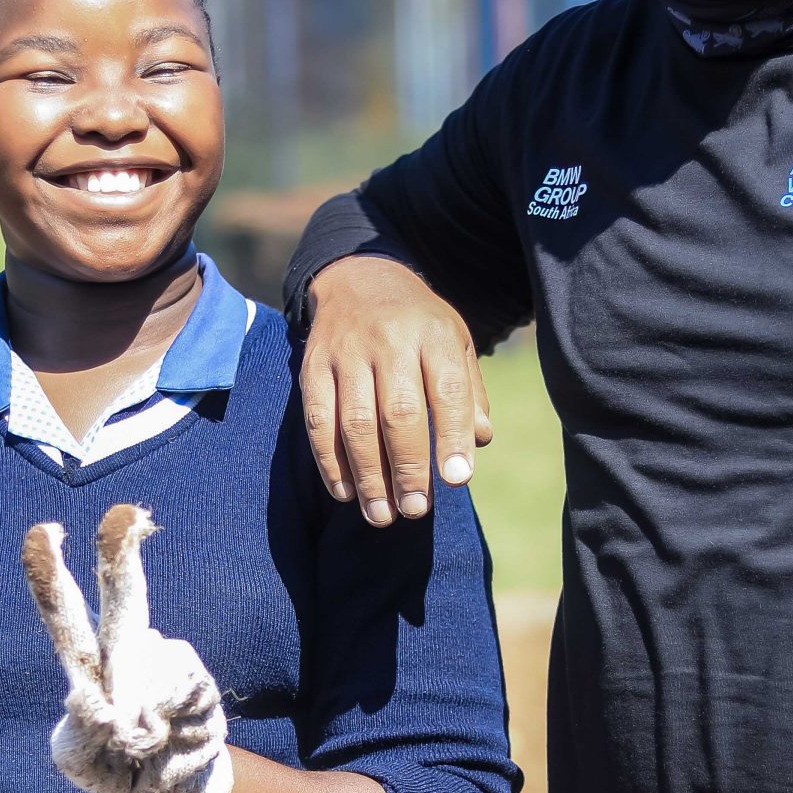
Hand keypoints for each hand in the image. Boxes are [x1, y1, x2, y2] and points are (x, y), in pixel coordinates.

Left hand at [21, 502, 232, 792]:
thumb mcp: (76, 760)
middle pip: (124, 597)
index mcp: (87, 663)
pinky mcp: (196, 681)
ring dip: (134, 714)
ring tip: (137, 742)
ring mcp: (165, 663)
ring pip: (146, 662)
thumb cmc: (112, 766)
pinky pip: (173, 688)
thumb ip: (78, 730)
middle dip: (120, 554)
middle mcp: (127, 651)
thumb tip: (95, 698)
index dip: (51, 574)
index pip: (66, 612)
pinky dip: (162, 718)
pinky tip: (165, 734)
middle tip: (122, 514)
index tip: (42, 533)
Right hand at [300, 255, 491, 524]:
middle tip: (415, 510)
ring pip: (355, 422)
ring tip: (381, 515)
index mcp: (433, 334)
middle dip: (407, 468)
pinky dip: (330, 461)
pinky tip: (345, 492)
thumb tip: (479, 442)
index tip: (457, 480)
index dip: (452, 437)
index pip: (447, 391)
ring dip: (368, 476)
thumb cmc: (417, 324)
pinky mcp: (313, 366)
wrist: (358, 277)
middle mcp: (388, 341)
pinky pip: (318, 420)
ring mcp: (346, 353)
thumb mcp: (454, 342)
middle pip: (398, 413)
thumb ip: (468, 392)